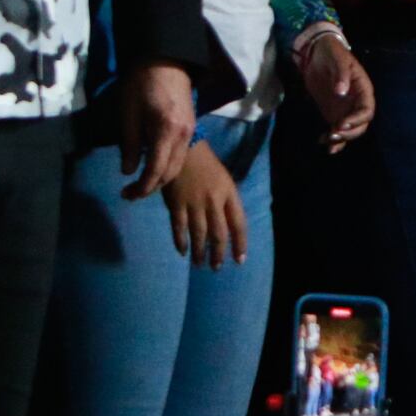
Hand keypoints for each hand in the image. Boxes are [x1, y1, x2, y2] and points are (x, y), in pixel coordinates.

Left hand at [116, 61, 195, 199]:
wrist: (166, 61)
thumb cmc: (141, 83)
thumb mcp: (127, 112)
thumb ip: (129, 143)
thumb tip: (127, 171)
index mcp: (166, 130)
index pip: (156, 170)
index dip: (142, 187)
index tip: (127, 194)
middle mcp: (183, 136)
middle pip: (170, 173)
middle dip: (151, 187)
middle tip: (130, 193)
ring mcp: (190, 132)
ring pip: (178, 167)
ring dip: (160, 179)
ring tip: (141, 184)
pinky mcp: (191, 128)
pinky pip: (181, 156)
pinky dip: (168, 167)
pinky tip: (153, 167)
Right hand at [164, 139, 247, 268]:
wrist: (184, 148)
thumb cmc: (206, 164)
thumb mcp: (224, 180)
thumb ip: (228, 202)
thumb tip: (230, 226)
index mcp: (229, 194)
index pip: (239, 224)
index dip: (240, 244)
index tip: (239, 260)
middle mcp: (213, 202)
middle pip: (218, 234)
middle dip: (218, 254)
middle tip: (216, 267)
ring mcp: (194, 203)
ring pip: (199, 234)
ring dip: (200, 252)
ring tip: (200, 264)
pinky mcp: (176, 203)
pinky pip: (179, 228)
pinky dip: (181, 242)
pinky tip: (183, 251)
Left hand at [298, 30, 374, 151]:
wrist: (317, 52)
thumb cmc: (332, 52)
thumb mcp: (338, 59)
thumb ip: (341, 74)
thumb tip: (341, 91)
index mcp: (363, 89)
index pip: (366, 110)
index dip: (357, 120)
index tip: (342, 124)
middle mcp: (356, 103)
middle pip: (360, 125)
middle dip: (349, 133)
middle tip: (333, 133)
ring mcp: (345, 109)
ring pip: (349, 131)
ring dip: (340, 139)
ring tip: (326, 140)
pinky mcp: (333, 113)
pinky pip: (337, 129)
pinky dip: (332, 139)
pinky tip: (323, 142)